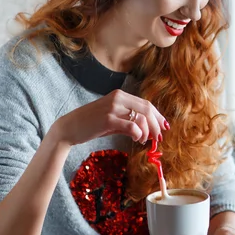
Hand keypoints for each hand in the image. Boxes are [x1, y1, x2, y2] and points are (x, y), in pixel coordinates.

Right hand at [51, 89, 169, 145]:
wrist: (69, 127)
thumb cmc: (92, 124)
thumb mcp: (113, 118)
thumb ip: (129, 119)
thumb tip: (149, 129)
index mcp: (120, 95)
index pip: (146, 104)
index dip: (158, 116)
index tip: (164, 126)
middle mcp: (118, 98)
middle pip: (147, 110)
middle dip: (157, 125)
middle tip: (159, 137)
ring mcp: (113, 107)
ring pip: (142, 118)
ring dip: (148, 132)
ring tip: (144, 140)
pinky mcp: (109, 119)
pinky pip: (132, 127)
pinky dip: (139, 134)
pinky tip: (137, 139)